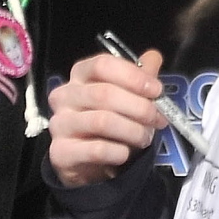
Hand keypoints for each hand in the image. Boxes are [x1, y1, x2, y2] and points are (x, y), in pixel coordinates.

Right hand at [48, 49, 165, 187]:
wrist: (82, 161)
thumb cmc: (105, 122)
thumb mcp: (124, 96)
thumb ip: (139, 76)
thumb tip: (154, 56)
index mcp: (80, 74)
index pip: (103, 65)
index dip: (133, 76)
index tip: (156, 90)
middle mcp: (65, 95)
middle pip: (104, 93)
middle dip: (139, 107)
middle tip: (158, 119)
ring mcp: (60, 123)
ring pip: (102, 121)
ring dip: (132, 130)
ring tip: (145, 137)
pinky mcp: (61, 152)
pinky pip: (97, 150)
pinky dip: (119, 152)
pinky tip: (126, 153)